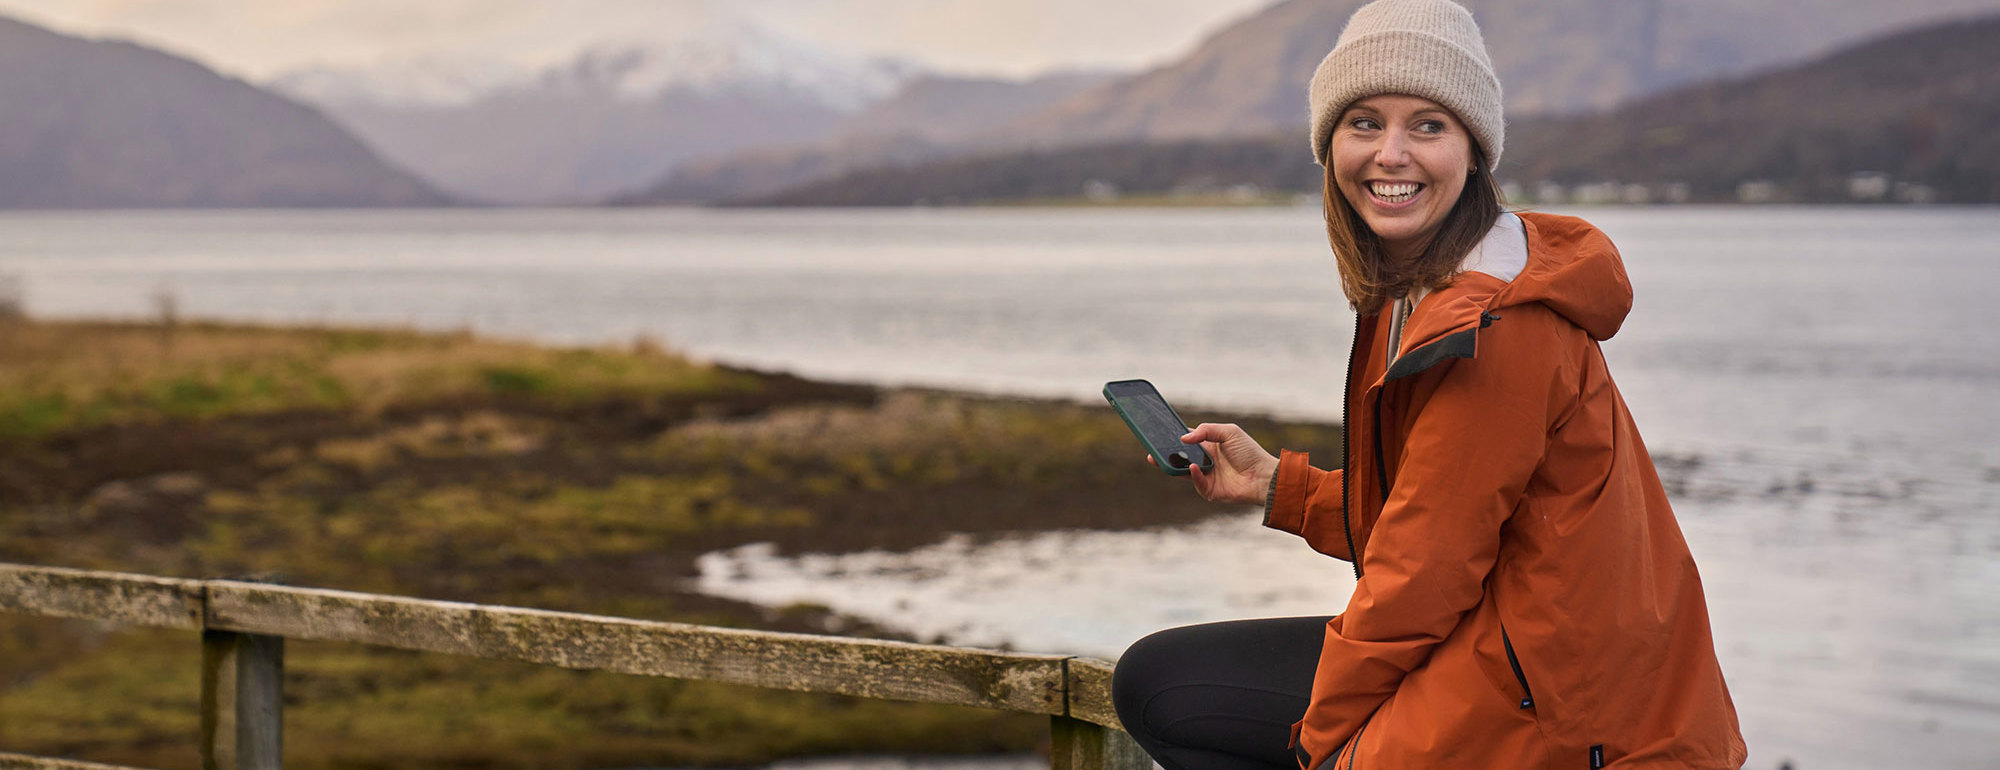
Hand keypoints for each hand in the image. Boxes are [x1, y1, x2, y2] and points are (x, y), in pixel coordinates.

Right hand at [1146, 422, 1277, 505]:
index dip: (1172, 437)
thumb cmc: (1249, 452)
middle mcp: (1205, 461)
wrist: (1264, 476)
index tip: (1158, 433)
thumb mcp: (1229, 432)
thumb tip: (1183, 438)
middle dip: (1164, 454)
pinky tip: (1193, 468)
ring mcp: (1206, 477)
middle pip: (1180, 457)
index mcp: (1209, 446)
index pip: (1186, 441)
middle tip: (1151, 450)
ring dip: (1172, 466)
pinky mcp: (1210, 491)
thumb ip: (1206, 431)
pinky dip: (1193, 476)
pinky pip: (1196, 483)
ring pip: (1183, 472)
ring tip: (1161, 458)